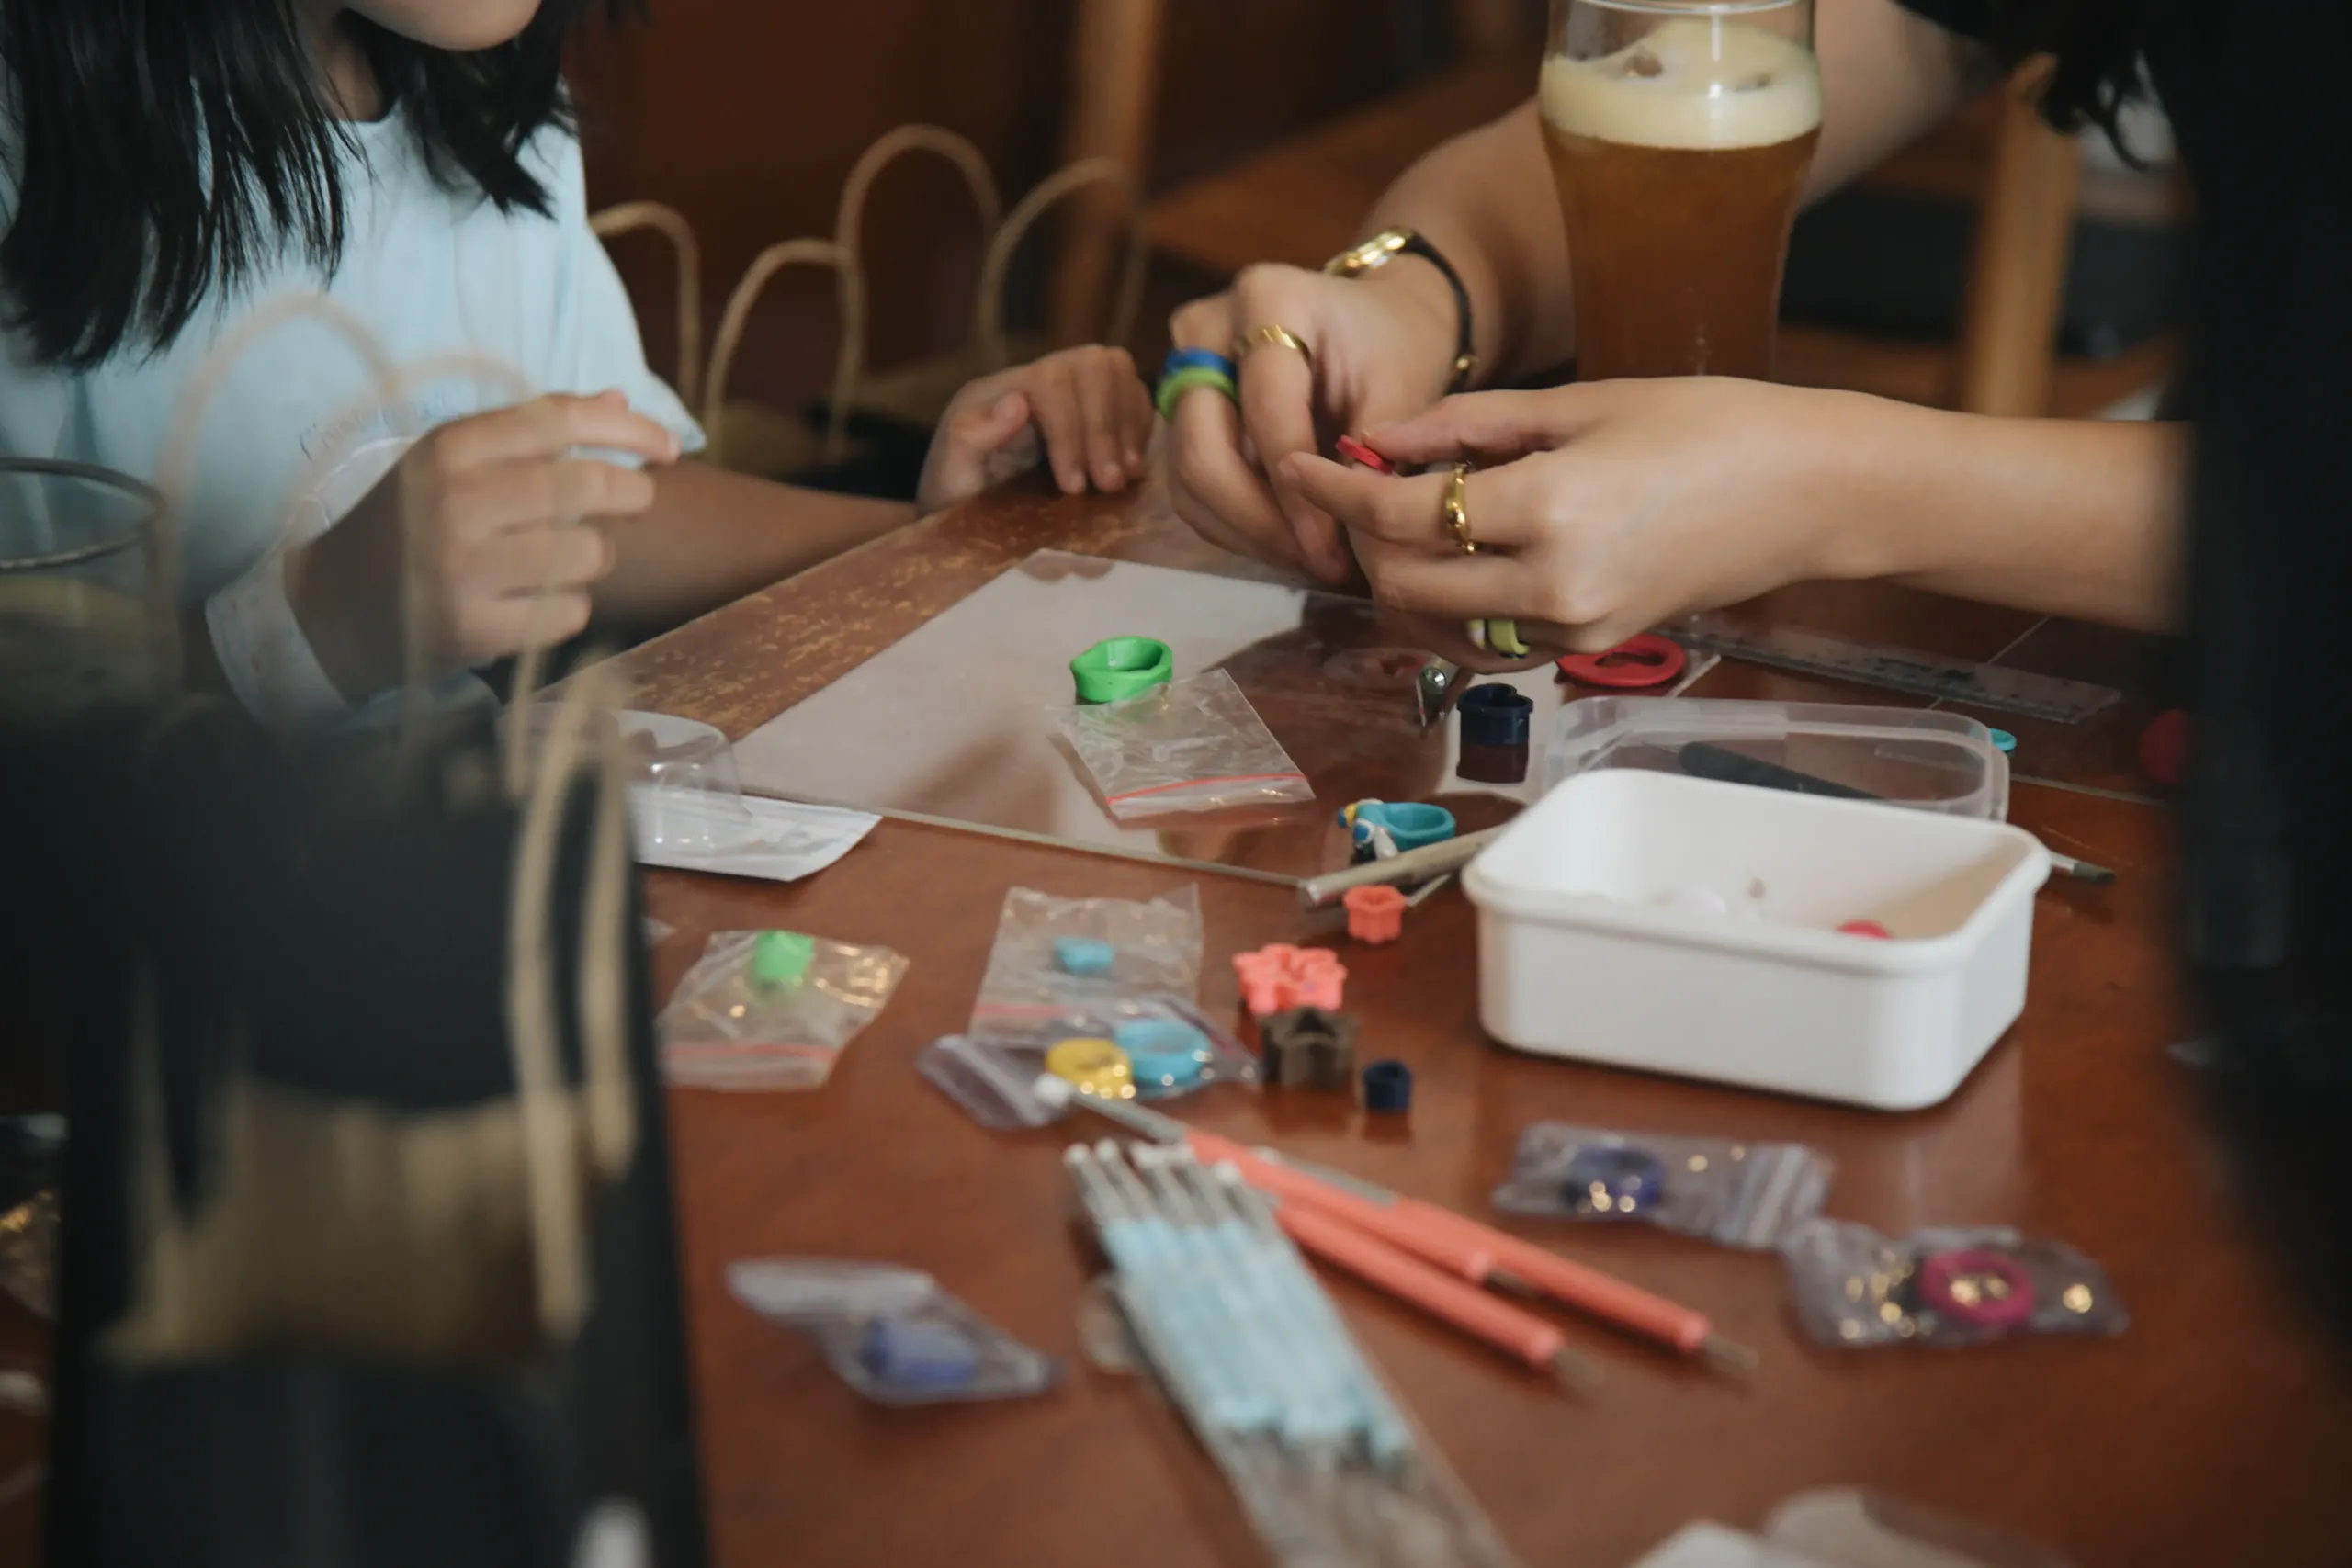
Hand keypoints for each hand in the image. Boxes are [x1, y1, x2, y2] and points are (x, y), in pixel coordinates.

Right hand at [288, 390, 677, 698]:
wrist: (334, 605)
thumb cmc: (410, 522)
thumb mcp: (453, 461)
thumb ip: (533, 430)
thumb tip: (621, 398)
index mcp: (449, 448)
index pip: (560, 420)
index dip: (629, 430)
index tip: (670, 448)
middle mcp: (454, 501)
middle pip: (585, 486)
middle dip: (629, 493)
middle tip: (636, 500)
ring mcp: (461, 568)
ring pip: (587, 554)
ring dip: (596, 557)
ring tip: (567, 559)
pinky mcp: (471, 627)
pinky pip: (568, 612)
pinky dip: (568, 608)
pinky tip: (535, 602)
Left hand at [918, 345, 1153, 514]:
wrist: (962, 516)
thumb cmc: (953, 496)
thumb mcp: (948, 473)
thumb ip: (970, 437)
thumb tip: (1017, 404)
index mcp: (1000, 389)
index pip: (1050, 380)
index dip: (1071, 429)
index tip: (1073, 486)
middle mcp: (1039, 380)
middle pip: (1092, 364)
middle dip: (1106, 425)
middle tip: (1110, 483)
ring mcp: (1070, 391)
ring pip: (1116, 370)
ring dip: (1128, 423)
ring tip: (1125, 476)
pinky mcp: (1094, 410)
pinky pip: (1133, 394)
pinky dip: (1140, 425)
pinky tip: (1132, 466)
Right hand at [1164, 259, 1459, 582]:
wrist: (1374, 323)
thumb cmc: (1392, 347)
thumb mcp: (1402, 388)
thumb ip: (1372, 457)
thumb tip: (1346, 536)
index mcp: (1267, 299)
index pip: (1267, 415)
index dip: (1296, 494)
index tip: (1332, 551)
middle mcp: (1204, 330)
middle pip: (1204, 450)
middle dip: (1261, 524)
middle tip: (1317, 564)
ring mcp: (1181, 371)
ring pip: (1188, 479)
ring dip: (1247, 534)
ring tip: (1309, 560)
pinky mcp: (1178, 414)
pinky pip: (1189, 487)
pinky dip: (1234, 526)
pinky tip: (1285, 544)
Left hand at [1277, 379, 1860, 650]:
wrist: (1810, 494)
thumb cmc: (1710, 428)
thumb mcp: (1580, 404)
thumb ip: (1466, 428)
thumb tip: (1379, 441)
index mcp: (1550, 512)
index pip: (1402, 517)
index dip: (1337, 492)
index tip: (1300, 465)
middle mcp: (1553, 588)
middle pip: (1405, 584)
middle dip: (1362, 540)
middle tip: (1353, 489)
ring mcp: (1572, 630)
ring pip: (1438, 625)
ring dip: (1403, 578)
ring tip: (1403, 519)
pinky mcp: (1588, 649)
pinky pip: (1488, 640)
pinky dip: (1453, 604)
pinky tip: (1458, 555)